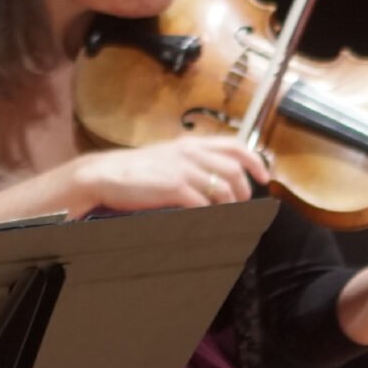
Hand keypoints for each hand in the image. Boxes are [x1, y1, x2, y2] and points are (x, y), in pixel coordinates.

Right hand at [78, 135, 268, 211]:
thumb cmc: (132, 170)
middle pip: (235, 170)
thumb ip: (190, 162)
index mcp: (190, 144)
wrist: (103, 175)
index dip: (255, 161)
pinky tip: (210, 223)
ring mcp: (183, 170)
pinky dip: (211, 216)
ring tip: (228, 216)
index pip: (235, 146)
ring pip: (223, 189)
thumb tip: (212, 177)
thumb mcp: (166, 157)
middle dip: (244, 191)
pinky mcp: (174, 188)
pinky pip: (204, 204)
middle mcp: (191, 153)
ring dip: (231, 205)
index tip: (263, 176)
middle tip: (242, 203)